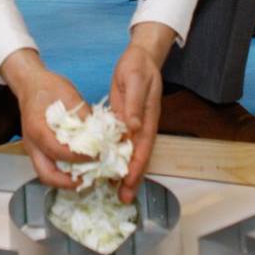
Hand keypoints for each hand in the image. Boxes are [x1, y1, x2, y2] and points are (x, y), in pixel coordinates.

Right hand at [0, 49, 89, 190]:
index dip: (79, 157)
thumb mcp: (69, 95)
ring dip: (64, 180)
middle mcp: (32, 142)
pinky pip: (47, 166)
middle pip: (46, 174)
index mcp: (37, 128)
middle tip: (87, 180)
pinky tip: (77, 167)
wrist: (31, 83)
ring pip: (45, 173)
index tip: (96, 156)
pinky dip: (61, 172)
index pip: (58, 151)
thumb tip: (99, 133)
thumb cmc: (48, 86)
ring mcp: (32, 147)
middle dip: (68, 182)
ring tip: (84, 177)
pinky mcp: (37, 148)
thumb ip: (83, 115)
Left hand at [109, 33, 165, 201]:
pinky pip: (121, 143)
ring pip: (130, 153)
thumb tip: (133, 126)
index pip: (142, 148)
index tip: (128, 183)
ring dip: (124, 172)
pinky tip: (107, 167)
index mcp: (147, 119)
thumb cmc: (138, 66)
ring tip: (116, 191)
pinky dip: (116, 157)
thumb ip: (134, 103)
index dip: (136, 167)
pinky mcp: (125, 121)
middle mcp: (142, 126)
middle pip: (138, 157)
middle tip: (123, 198)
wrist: (140, 56)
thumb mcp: (135, 80)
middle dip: (132, 179)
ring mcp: (134, 125)